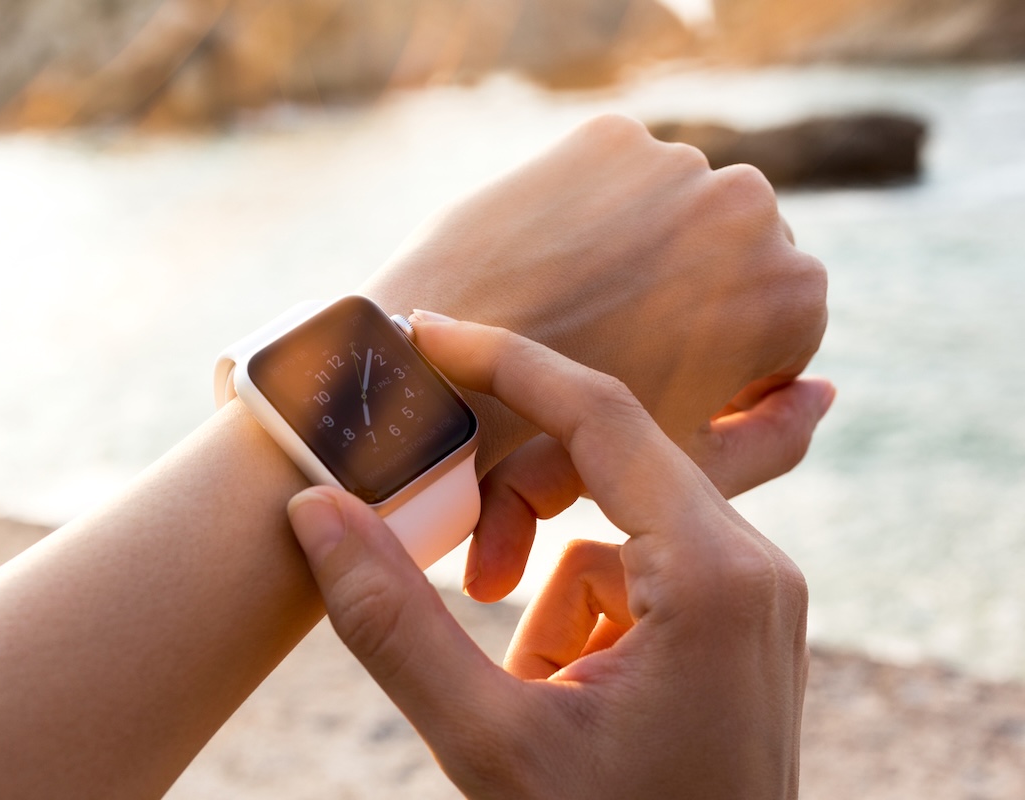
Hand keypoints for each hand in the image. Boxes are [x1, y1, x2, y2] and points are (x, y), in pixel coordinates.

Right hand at [288, 319, 825, 798]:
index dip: (505, 362)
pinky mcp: (739, 626)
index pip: (602, 416)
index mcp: (716, 578)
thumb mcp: (490, 744)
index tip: (426, 331)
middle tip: (469, 578)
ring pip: (613, 540)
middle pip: (608, 471)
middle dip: (519, 515)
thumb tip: (314, 511)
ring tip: (538, 703)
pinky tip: (575, 707)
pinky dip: (584, 627)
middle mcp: (757, 568)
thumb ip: (394, 623)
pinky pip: (638, 583)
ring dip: (550, 602)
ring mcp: (757, 598)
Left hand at [361, 114, 826, 478]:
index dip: (726, 363)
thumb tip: (826, 395)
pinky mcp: (609, 136)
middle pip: (737, 260)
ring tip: (585, 306)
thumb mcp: (687, 464)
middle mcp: (753, 207)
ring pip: (681, 214)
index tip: (667, 382)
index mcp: (795, 292)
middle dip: (693, 300)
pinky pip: (622, 179)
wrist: (441, 378)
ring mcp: (677, 160)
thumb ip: (775, 441)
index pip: (784, 326)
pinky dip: (599, 214)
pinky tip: (557, 264)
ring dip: (651, 251)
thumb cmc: (568, 442)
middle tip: (622, 344)